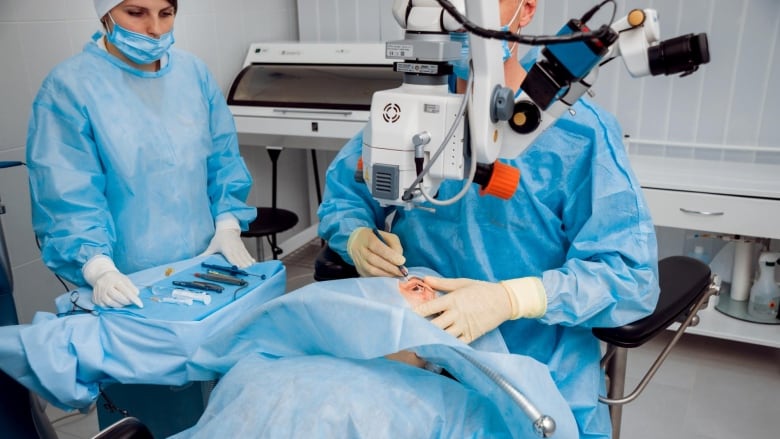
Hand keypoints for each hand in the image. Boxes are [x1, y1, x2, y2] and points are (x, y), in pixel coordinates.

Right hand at [82, 256, 141, 307]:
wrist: (101, 276)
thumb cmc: (115, 279)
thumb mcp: (125, 279)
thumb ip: (131, 287)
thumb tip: (136, 295)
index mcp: (115, 280)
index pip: (126, 290)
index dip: (133, 298)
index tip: (140, 305)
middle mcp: (105, 286)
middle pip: (117, 297)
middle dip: (126, 302)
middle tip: (131, 302)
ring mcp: (99, 292)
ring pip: (110, 303)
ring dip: (119, 305)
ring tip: (124, 303)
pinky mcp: (96, 299)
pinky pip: (105, 306)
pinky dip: (111, 306)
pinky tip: (115, 303)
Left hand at [199, 218, 254, 267]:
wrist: (228, 228)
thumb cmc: (219, 238)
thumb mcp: (212, 246)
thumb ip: (206, 254)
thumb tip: (197, 260)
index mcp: (226, 249)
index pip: (231, 257)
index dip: (235, 262)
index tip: (238, 268)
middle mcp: (234, 248)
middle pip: (239, 258)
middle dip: (243, 266)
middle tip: (246, 273)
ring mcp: (240, 248)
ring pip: (245, 257)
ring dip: (248, 264)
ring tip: (251, 270)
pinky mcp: (243, 248)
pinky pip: (248, 254)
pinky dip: (250, 259)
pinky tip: (253, 263)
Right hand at [347, 227, 405, 276]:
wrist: (356, 242)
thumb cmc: (376, 238)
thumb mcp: (387, 236)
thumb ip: (395, 245)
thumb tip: (400, 260)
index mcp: (367, 238)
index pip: (377, 247)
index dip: (390, 255)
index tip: (402, 261)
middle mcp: (359, 249)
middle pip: (374, 260)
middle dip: (390, 267)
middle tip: (402, 272)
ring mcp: (358, 261)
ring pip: (371, 270)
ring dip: (386, 274)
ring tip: (397, 275)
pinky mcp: (359, 270)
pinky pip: (370, 276)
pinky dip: (381, 277)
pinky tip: (390, 276)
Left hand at [414, 276, 546, 342]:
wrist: (504, 300)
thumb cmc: (481, 289)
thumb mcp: (462, 283)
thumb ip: (442, 283)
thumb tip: (424, 279)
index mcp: (452, 300)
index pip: (428, 308)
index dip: (415, 313)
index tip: (404, 317)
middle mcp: (456, 314)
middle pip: (434, 325)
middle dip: (420, 329)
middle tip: (406, 333)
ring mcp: (464, 326)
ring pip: (444, 336)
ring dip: (431, 339)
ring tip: (417, 343)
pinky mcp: (472, 335)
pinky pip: (456, 344)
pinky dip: (446, 346)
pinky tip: (436, 349)